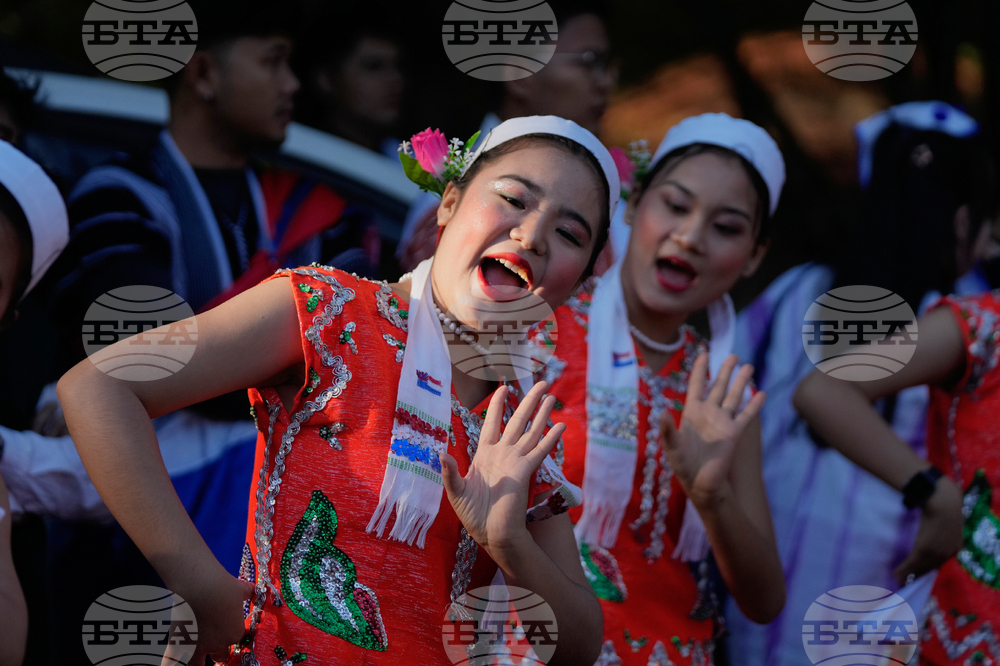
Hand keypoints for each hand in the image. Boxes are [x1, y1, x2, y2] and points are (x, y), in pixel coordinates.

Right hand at [166, 572, 251, 664]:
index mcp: (235, 633)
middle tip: (212, 641)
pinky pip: (174, 662)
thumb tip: (251, 589)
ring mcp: (198, 647)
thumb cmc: (221, 584)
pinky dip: (175, 660)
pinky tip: (176, 657)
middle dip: (218, 651)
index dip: (230, 634)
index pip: (235, 640)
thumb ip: (245, 593)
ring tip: (195, 653)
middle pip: (221, 656)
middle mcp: (218, 644)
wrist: (198, 584)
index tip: (226, 628)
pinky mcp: (179, 645)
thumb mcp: (239, 588)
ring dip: (197, 660)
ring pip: (198, 664)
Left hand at [440, 382, 564, 560]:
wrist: (491, 533)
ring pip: (531, 431)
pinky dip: (550, 437)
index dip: (498, 404)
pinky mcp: (525, 472)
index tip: (503, 387)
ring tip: (551, 396)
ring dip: (541, 414)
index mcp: (485, 454)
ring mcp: (516, 461)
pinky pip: (539, 450)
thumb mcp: (456, 491)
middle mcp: (503, 453)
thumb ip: (450, 472)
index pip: (493, 422)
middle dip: (529, 401)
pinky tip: (560, 425)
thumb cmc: (473, 514)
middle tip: (540, 383)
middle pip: (518, 420)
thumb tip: (441, 453)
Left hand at [660, 353, 765, 507]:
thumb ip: (668, 430)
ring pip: (733, 396)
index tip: (704, 353)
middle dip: (725, 371)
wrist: (701, 483)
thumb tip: (662, 413)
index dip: (700, 370)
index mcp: (691, 412)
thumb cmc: (683, 465)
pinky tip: (761, 393)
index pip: (696, 385)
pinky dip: (754, 405)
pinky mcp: (734, 433)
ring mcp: (722, 422)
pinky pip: (745, 415)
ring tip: (749, 366)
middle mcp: (708, 413)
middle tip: (733, 355)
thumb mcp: (672, 447)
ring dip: (741, 382)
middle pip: (718, 386)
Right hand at [894, 476, 963, 583]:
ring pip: (921, 568)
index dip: (927, 569)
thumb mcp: (946, 522)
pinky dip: (903, 570)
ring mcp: (936, 552)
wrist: (942, 502)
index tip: (918, 574)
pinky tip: (896, 574)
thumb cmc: (943, 507)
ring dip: (908, 575)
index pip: (940, 562)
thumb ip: (941, 529)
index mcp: (955, 547)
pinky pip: (913, 564)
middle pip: (930, 568)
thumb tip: (933, 530)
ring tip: (898, 579)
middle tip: (906, 581)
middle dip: (917, 575)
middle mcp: (947, 553)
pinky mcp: (924, 550)